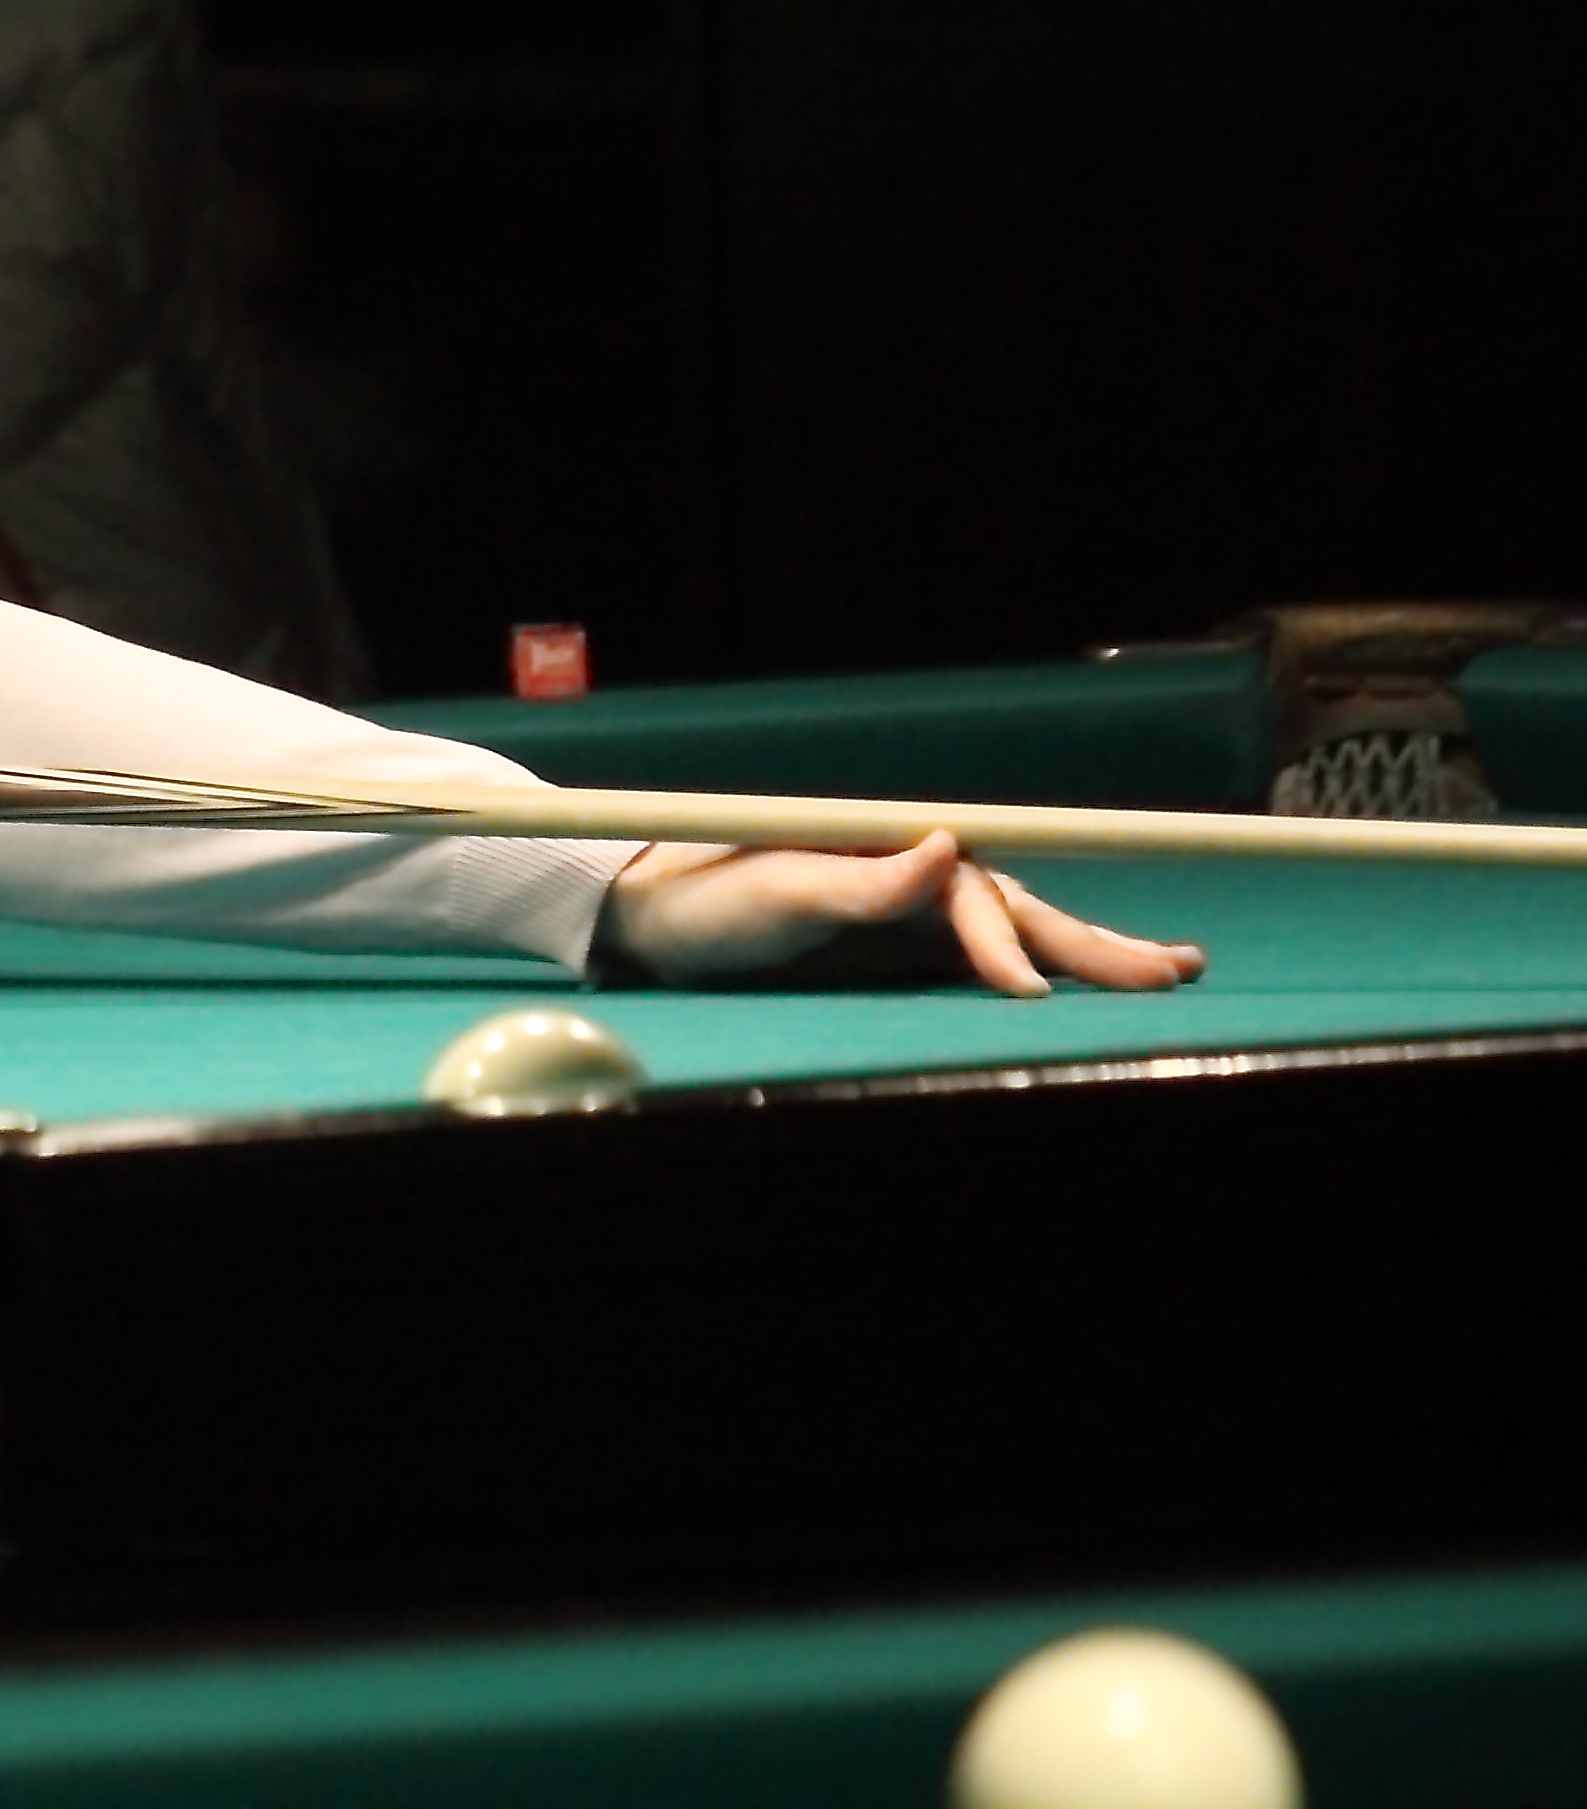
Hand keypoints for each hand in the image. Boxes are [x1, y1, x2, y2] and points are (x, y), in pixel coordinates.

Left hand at [598, 831, 1207, 995]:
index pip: (972, 897)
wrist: (658, 920)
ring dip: (1092, 953)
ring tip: (1173, 970)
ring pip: (1021, 933)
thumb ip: (860, 879)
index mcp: (893, 851)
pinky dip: (1044, 971)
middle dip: (1096, 944)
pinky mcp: (906, 952)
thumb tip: (944, 844)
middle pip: (1022, 909)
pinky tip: (1090, 985)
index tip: (1028, 990)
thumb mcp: (777, 889)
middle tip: (1177, 972)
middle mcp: (917, 876)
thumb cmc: (709, 898)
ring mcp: (917, 915)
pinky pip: (990, 961)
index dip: (1006, 941)